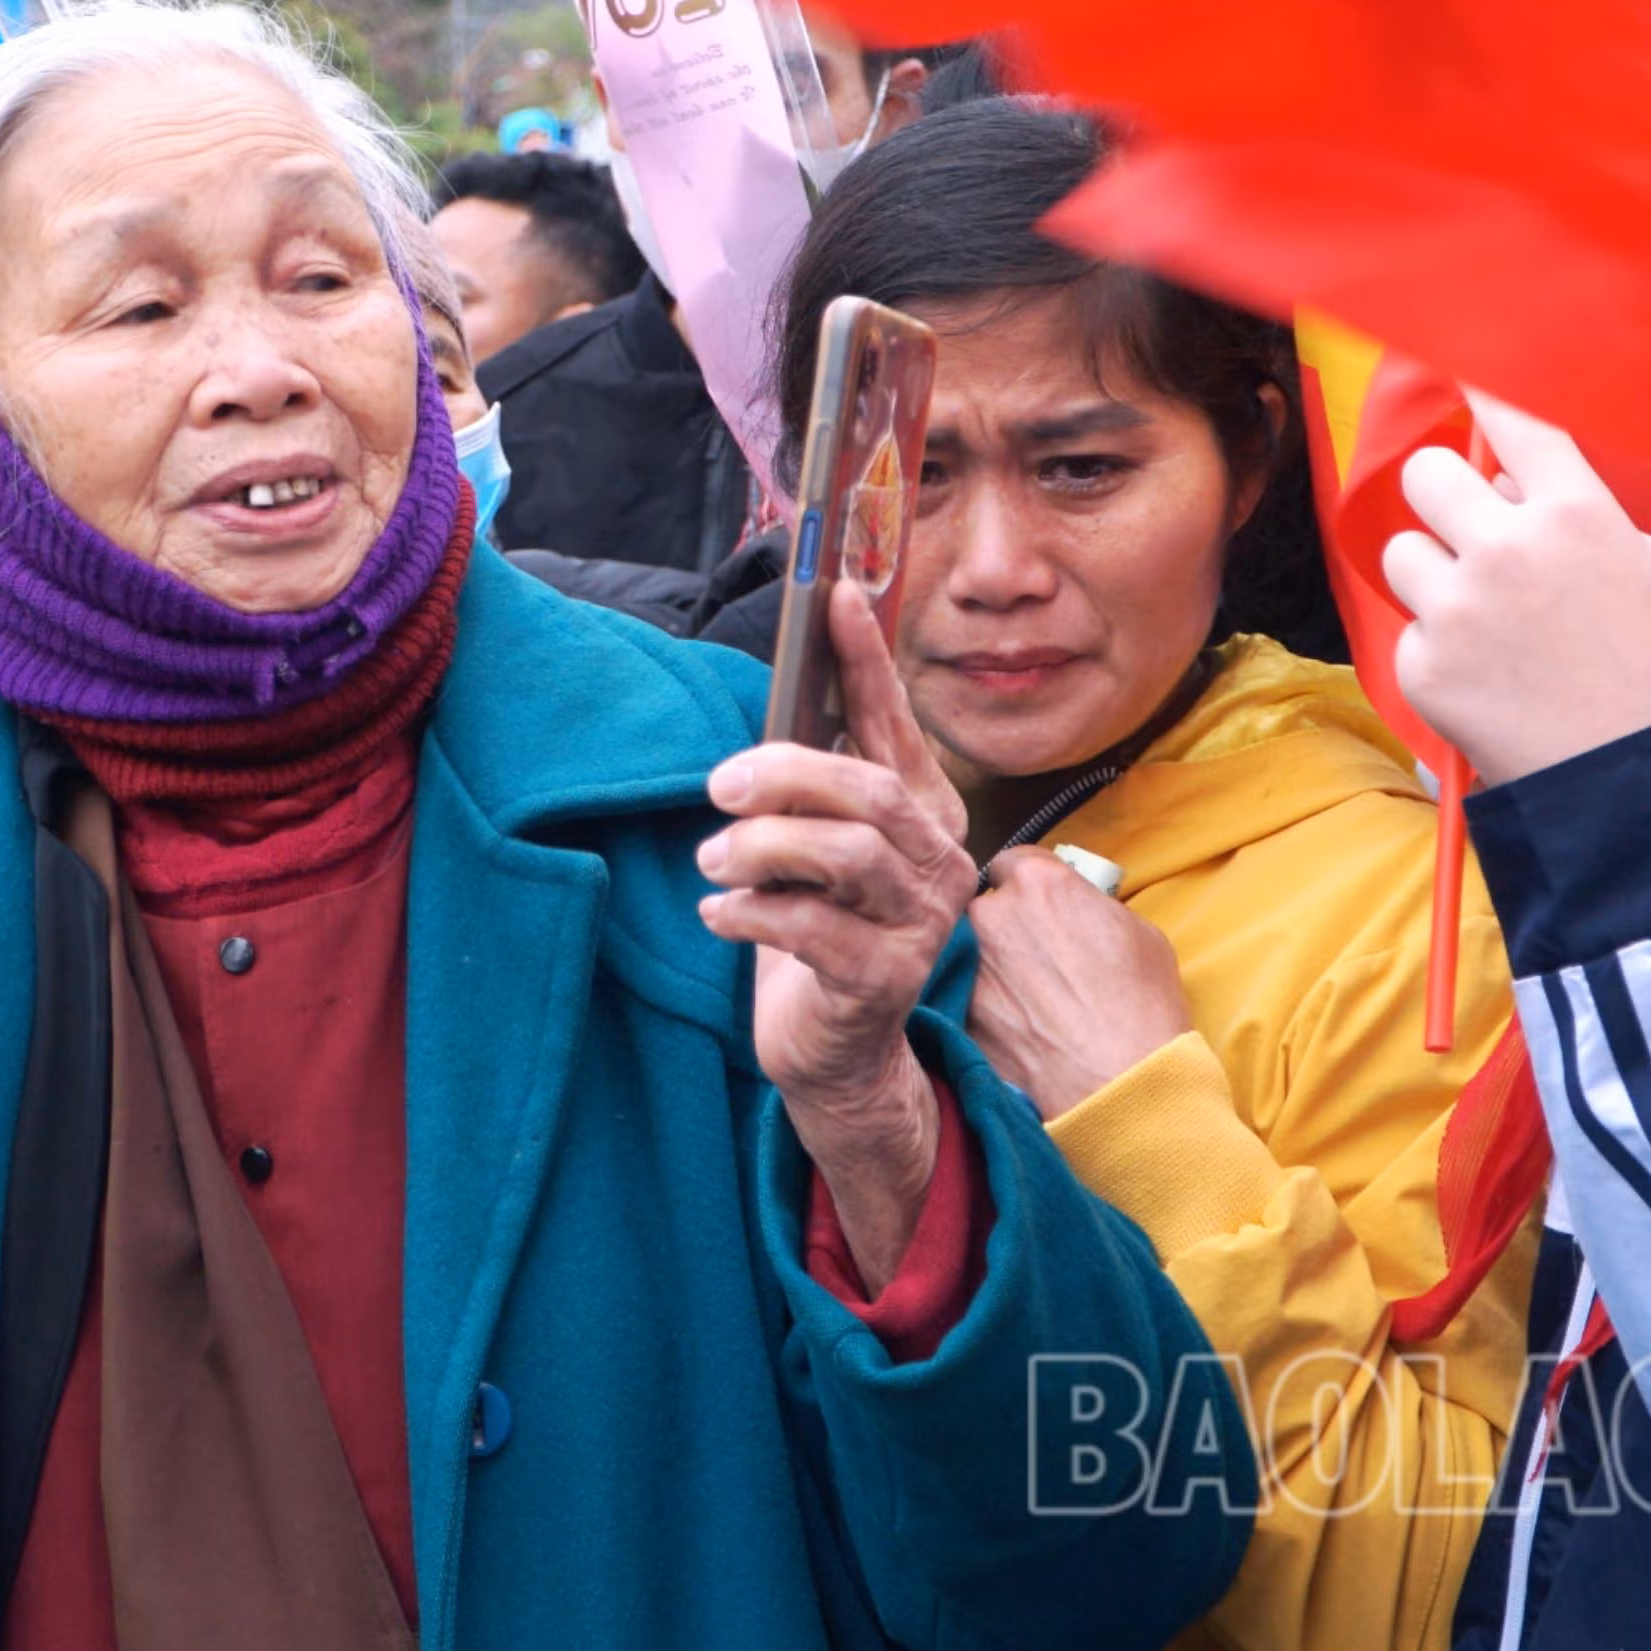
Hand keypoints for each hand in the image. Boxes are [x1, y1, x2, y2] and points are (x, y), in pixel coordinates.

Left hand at [699, 581, 981, 1285]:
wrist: (834, 1055)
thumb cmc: (815, 933)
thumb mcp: (810, 850)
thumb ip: (809, 787)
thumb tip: (778, 703)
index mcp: (922, 814)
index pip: (895, 724)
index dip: (866, 660)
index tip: (835, 595)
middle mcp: (937, 862)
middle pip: (869, 789)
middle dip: (786, 775)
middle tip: (720, 788)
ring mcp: (919, 923)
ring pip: (847, 852)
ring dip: (764, 847)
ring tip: (713, 860)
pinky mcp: (885, 979)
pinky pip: (813, 927)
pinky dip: (751, 910)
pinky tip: (716, 912)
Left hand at [965, 853, 1192, 1117]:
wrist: (1121, 1085)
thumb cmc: (1142, 1009)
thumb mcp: (1139, 932)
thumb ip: (1092, 906)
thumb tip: (1077, 908)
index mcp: (1038, 883)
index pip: (1012, 862)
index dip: (1028, 886)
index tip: (1038, 907)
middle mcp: (991, 915)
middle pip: (985, 908)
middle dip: (1005, 927)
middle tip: (1035, 960)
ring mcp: (968, 967)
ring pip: (971, 955)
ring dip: (991, 969)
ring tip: (1029, 1002)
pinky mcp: (957, 1015)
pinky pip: (965, 998)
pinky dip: (984, 1010)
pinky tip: (1017, 1031)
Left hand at [1379, 396, 1650, 781]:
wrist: (1646, 791)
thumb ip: (1592, 519)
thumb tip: (1524, 491)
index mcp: (1576, 515)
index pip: (1513, 420)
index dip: (1483, 392)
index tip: (1461, 371)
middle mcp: (1505, 549)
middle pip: (1426, 474)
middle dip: (1446, 496)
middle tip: (1473, 528)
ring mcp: (1457, 610)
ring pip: (1403, 552)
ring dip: (1436, 575)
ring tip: (1491, 622)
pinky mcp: (1422, 666)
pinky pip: (1411, 629)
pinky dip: (1441, 649)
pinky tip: (1493, 681)